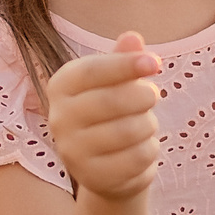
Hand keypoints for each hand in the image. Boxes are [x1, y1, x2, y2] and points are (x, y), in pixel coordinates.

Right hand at [46, 32, 162, 201]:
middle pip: (111, 101)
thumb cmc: (113, 113)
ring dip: (149, 124)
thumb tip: (132, 36)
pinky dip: (150, 150)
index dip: (125, 65)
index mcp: (61, 86)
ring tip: (144, 124)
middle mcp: (59, 118)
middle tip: (153, 95)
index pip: (91, 70)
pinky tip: (142, 148)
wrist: (106, 167)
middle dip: (143, 95)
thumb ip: (123, 59)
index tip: (156, 63)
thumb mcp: (116, 82)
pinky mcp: (92, 177)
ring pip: (129, 130)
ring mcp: (72, 151)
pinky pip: (138, 157)